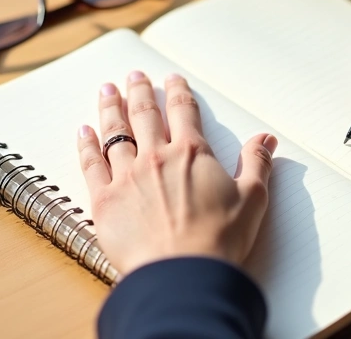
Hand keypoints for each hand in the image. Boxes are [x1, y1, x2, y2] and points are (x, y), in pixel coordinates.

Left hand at [77, 71, 277, 276]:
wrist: (181, 275)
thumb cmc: (218, 242)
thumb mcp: (251, 200)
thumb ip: (257, 164)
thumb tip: (266, 139)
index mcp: (191, 153)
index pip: (184, 112)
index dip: (178, 92)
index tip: (172, 80)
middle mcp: (156, 157)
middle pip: (145, 114)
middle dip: (140, 91)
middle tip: (134, 76)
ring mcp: (126, 177)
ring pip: (115, 133)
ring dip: (111, 108)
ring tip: (107, 90)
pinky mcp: (104, 201)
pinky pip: (91, 164)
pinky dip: (87, 145)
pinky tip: (84, 131)